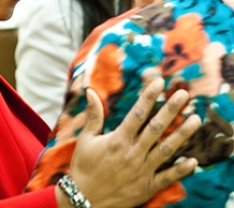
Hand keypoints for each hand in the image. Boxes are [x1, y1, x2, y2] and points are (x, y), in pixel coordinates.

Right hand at [66, 78, 200, 207]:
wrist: (83, 200)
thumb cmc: (83, 167)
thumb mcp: (85, 139)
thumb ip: (93, 116)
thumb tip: (90, 92)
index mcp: (118, 140)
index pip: (138, 113)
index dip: (149, 96)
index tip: (158, 82)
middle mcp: (133, 153)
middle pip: (156, 127)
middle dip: (171, 109)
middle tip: (183, 94)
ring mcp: (142, 170)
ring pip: (167, 149)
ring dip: (182, 134)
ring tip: (195, 120)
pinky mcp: (147, 187)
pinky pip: (167, 177)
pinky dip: (181, 169)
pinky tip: (193, 160)